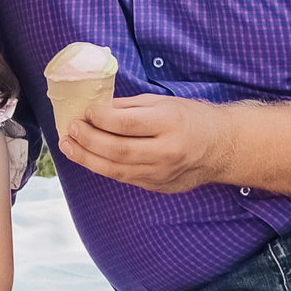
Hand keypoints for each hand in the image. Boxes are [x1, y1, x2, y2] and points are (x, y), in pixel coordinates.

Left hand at [64, 94, 239, 194]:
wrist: (222, 148)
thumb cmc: (190, 118)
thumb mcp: (162, 103)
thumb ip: (128, 108)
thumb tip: (94, 110)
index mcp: (169, 124)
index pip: (126, 124)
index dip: (100, 119)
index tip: (84, 112)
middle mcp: (166, 151)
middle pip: (118, 150)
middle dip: (88, 140)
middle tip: (70, 129)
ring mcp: (162, 173)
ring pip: (117, 170)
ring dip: (87, 158)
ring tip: (68, 146)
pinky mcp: (158, 187)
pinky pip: (125, 178)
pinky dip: (103, 167)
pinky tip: (88, 157)